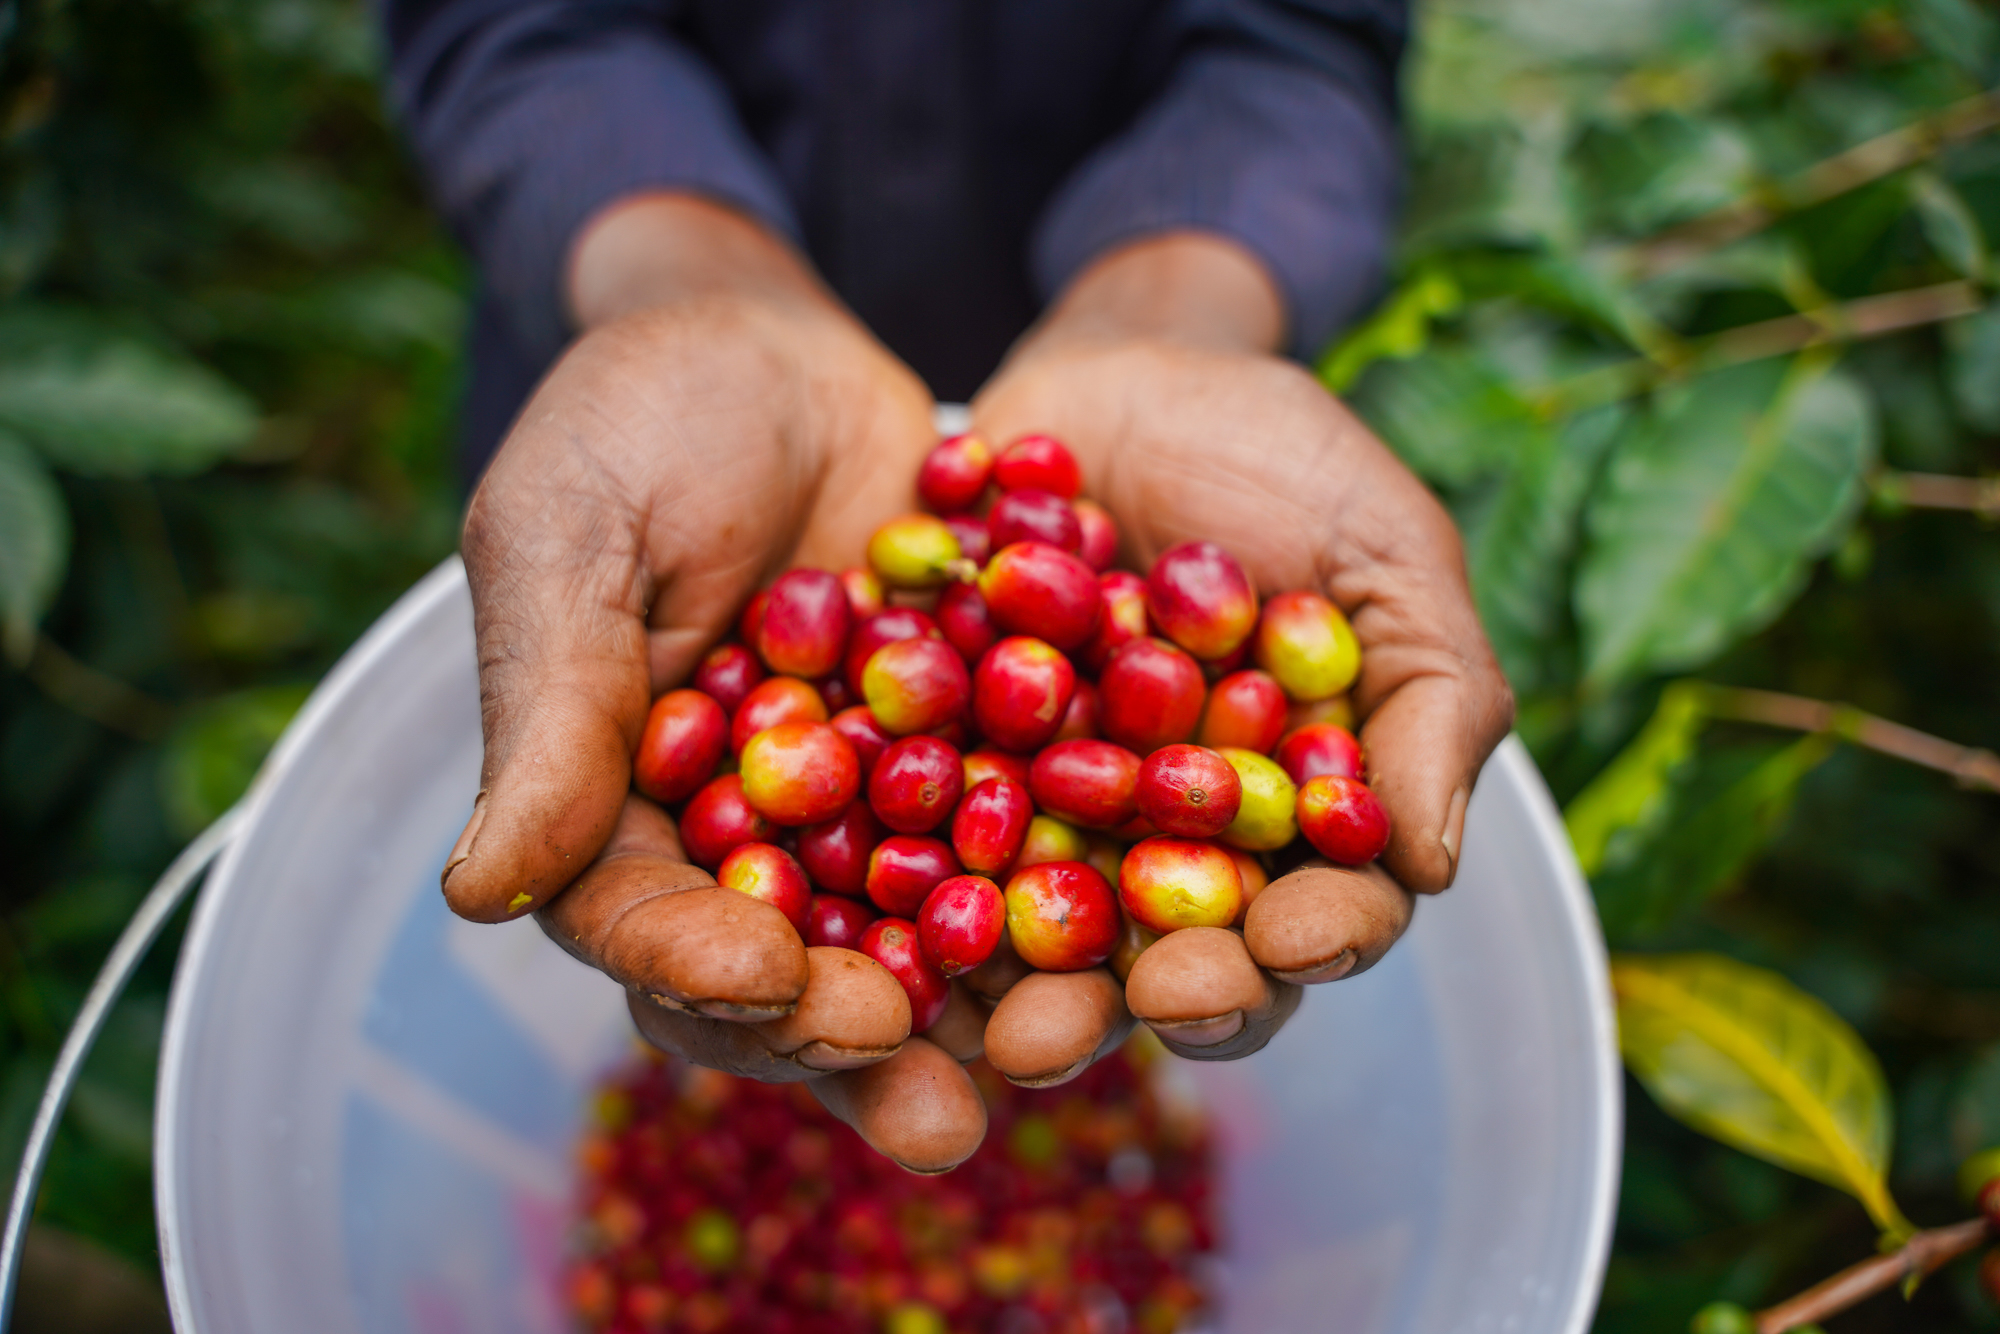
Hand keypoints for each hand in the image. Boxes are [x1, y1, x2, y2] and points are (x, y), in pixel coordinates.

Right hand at [437, 194, 987, 1169]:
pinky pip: (1022, 847)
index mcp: (621, 808)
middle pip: (786, 977)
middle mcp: (747, 841)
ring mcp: (868, 814)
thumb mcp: (571, 536)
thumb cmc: (639, 421)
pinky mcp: (975, 767)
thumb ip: (550, 711)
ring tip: (1043, 1067)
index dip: (695, 964)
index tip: (759, 976)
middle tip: (925, 1099)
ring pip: (914, 946)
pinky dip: (1071, 900)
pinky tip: (1135, 948)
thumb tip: (477, 893)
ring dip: (978, 1022)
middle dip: (849, 1042)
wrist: (781, 345)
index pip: (641, 919)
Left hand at [970, 231, 1513, 1061]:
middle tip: (1155, 1002)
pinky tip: (884, 905)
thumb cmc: (1285, 460)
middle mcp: (1168, 845)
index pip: (1323, 908)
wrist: (1127, 367)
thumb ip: (1429, 695)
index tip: (1299, 939)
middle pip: (1182, 954)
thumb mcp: (1386, 553)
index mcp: (1290, 820)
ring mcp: (1049, 817)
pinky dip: (903, 871)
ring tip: (1007, 1022)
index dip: (1318, 937)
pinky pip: (916, 833)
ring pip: (1044, 932)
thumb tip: (1434, 867)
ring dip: (1030, 984)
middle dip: (1173, 992)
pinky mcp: (942, 769)